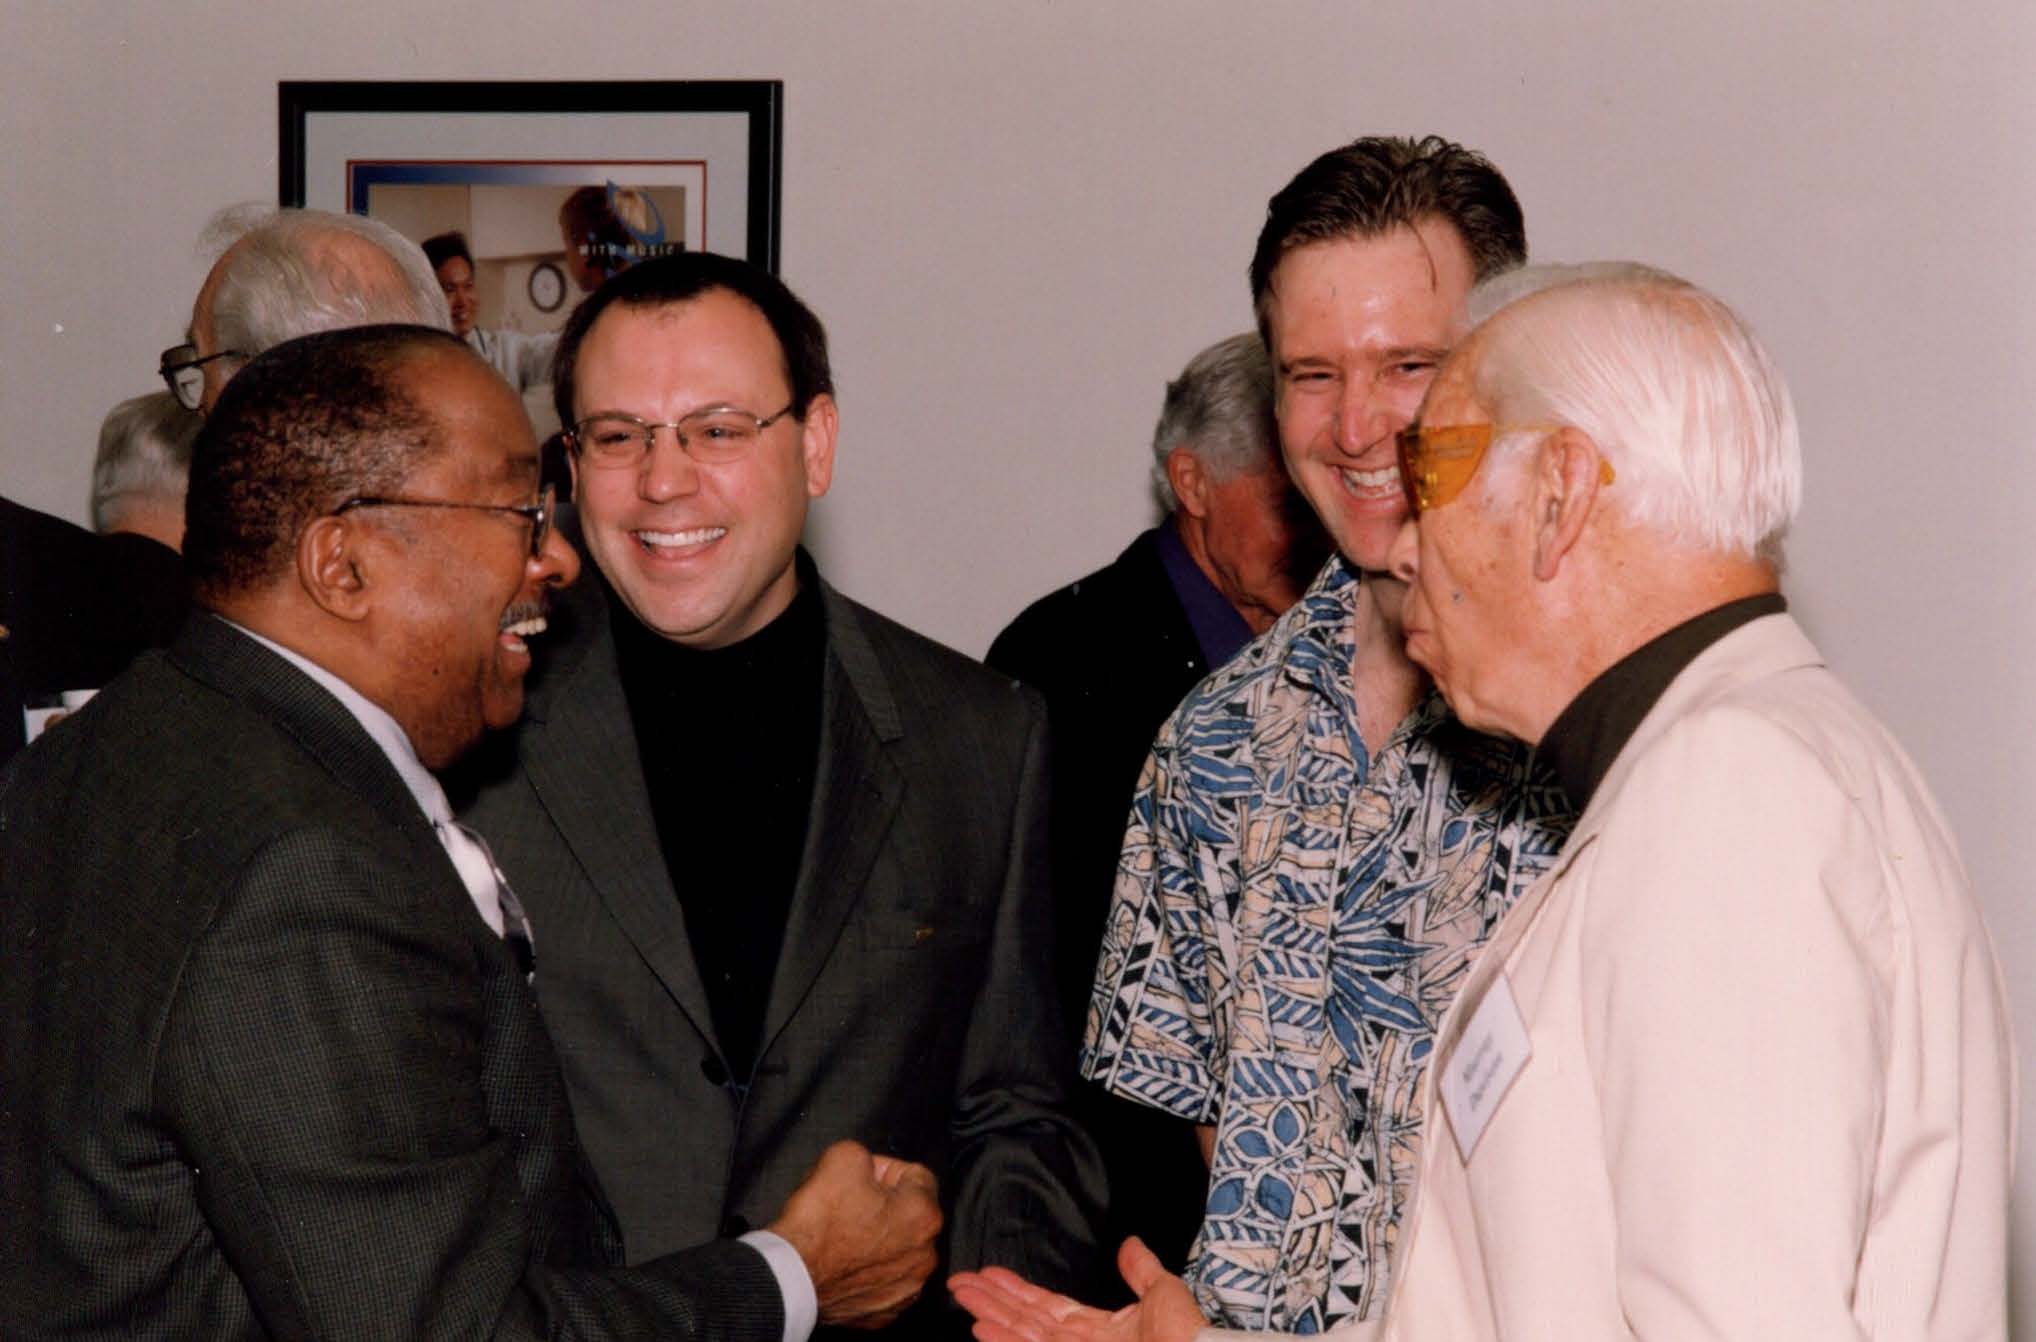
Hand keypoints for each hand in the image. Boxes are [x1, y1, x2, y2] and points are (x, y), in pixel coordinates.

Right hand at [769, 1140, 942, 1329]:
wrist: (789, 1275)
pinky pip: (883, 1280)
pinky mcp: (885, 1311)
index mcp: (924, 1215)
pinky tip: (846, 1263)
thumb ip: (869, 1155)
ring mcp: (906, 1288)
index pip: (915, 1175)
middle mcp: (924, 1256)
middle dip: (885, 1205)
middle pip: (910, 1215)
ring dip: (880, 1240)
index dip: (885, 1170)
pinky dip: (869, 1271)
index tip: (863, 1177)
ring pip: (899, 1249)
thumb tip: (870, 1167)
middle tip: (852, 1204)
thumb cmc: (818, 1222)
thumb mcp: (844, 1156)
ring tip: (846, 1236)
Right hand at [950, 1237, 1202, 1341]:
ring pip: (1022, 1336)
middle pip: (1025, 1321)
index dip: (1017, 1290)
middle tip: (960, 1283)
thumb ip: (1141, 1271)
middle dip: (992, 1301)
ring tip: (964, 1298)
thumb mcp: (1165, 1294)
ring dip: (990, 1316)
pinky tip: (982, 1329)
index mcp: (1100, 1331)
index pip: (1048, 1307)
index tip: (990, 1274)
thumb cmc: (1190, 1339)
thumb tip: (1129, 1243)